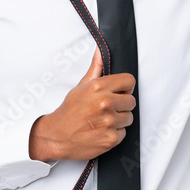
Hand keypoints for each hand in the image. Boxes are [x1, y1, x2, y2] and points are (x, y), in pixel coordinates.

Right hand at [29, 47, 135, 161]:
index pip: (129, 81)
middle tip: (108, 108)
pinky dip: (114, 133)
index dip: (125, 87)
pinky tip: (102, 131)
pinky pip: (123, 132)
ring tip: (103, 120)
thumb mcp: (81, 86)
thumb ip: (96, 68)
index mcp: (98, 87)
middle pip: (131, 101)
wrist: (57, 136)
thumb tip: (101, 51)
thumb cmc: (69, 111)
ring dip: (119, 120)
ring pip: (129, 117)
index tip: (119, 92)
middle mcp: (105, 103)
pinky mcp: (111, 138)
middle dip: (122, 105)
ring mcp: (108, 122)